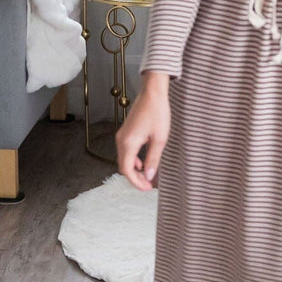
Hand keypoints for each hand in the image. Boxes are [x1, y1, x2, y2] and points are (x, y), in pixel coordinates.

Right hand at [116, 73, 170, 190]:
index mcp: (128, 143)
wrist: (152, 93)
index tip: (147, 189)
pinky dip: (133, 160)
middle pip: (123, 167)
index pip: (127, 170)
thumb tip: (148, 176)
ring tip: (147, 176)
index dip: (136, 182)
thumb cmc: (157, 112)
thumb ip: (153, 159)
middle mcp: (121, 140)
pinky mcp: (125, 132)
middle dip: (135, 178)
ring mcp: (122, 136)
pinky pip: (126, 152)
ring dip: (134, 170)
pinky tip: (142, 163)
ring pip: (124, 160)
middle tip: (148, 185)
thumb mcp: (160, 139)